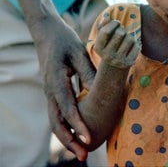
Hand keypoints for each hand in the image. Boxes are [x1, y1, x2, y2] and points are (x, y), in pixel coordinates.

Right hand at [35, 17, 95, 161]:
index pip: (67, 107)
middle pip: (56, 121)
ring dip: (66, 136)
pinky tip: (76, 132)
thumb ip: (89, 73)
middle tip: (83, 155)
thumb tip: (101, 92)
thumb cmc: (64, 40)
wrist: (46, 32)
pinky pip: (57, 112)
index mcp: (55, 79)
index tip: (88, 137)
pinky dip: (65, 125)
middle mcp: (49, 89)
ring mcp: (49, 91)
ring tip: (80, 151)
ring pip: (54, 120)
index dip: (77, 124)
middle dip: (68, 140)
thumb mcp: (79, 53)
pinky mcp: (52, 90)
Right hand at [94, 20, 138, 68]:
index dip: (113, 24)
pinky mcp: (129, 63)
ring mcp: (119, 60)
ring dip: (129, 36)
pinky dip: (135, 43)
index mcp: (98, 48)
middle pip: (120, 33)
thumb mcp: (102, 38)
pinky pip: (136, 46)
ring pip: (130, 39)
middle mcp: (107, 56)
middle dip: (122, 29)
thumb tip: (107, 17)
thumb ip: (102, 26)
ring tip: (126, 38)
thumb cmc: (108, 46)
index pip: (105, 32)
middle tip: (121, 31)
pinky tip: (131, 46)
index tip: (116, 22)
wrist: (113, 68)